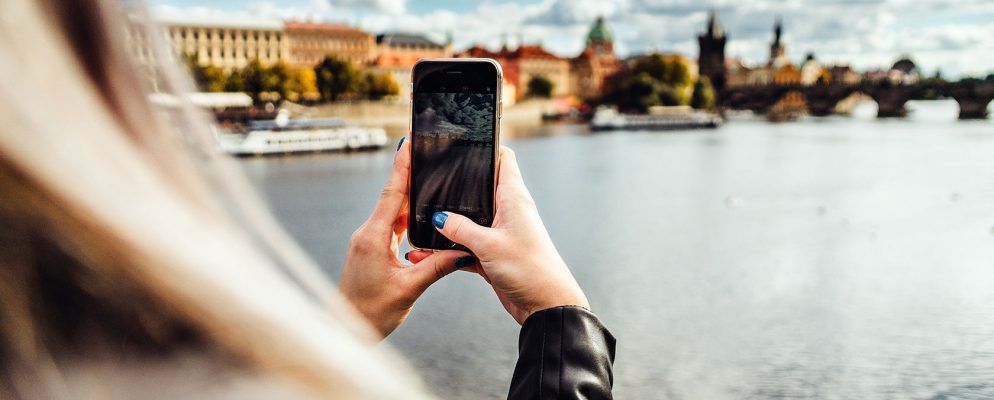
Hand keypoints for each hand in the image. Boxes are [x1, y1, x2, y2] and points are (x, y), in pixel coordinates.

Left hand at [339, 138, 470, 338]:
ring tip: (429, 177)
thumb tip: (464, 251)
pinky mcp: (370, 248)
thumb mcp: (410, 289)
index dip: (402, 167)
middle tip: (426, 152)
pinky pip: (391, 225)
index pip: (392, 194)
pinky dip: (407, 216)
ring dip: (410, 196)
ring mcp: (367, 240)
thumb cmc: (370, 313)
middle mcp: (367, 234)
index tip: (409, 142)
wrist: (346, 330)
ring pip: (393, 211)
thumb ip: (437, 266)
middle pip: (393, 197)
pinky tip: (421, 211)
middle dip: (410, 174)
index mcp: (373, 238)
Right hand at [407, 146, 588, 323]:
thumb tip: (440, 216)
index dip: (486, 147)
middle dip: (457, 185)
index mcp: (514, 198)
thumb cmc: (530, 270)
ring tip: (423, 219)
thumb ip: (460, 228)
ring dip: (450, 223)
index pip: (503, 159)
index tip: (463, 140)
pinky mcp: (494, 254)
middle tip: (430, 179)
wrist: (546, 306)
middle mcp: (508, 212)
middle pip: (480, 188)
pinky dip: (451, 249)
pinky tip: (429, 253)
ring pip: (470, 220)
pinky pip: (467, 246)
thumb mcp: (489, 245)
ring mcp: (501, 233)